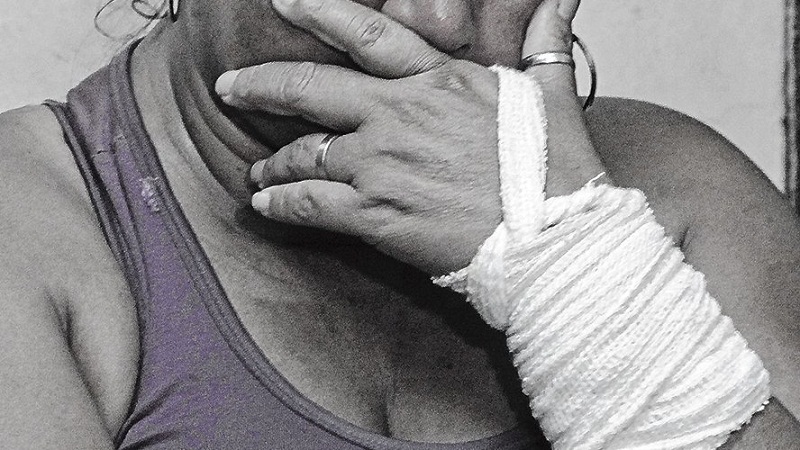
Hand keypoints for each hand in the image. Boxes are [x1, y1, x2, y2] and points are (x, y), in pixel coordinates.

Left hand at [216, 0, 587, 274]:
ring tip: (259, 171)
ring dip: (273, 160)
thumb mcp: (552, 94)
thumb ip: (544, 40)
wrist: (553, 241)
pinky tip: (266, 206)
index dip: (319, 12)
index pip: (367, 35)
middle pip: (311, 89)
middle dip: (261, 85)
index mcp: (439, 81)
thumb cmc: (555, 175)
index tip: (285, 1)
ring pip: (303, 153)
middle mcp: (400, 116)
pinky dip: (281, 204)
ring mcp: (382, 165)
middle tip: (231, 87)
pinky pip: (310, 204)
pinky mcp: (376, 215)